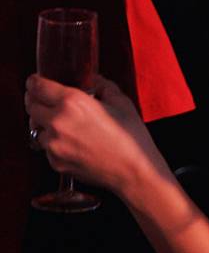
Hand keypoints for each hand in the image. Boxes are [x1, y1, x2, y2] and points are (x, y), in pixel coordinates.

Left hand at [25, 74, 165, 194]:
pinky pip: (46, 147)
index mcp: (73, 102)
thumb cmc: (131, 137)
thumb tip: (93, 80)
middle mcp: (57, 122)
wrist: (133, 171)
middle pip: (31, 106)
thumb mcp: (122, 103)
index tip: (35, 82)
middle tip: (47, 101)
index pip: (37, 86)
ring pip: (36, 128)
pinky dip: (54, 143)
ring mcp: (54, 144)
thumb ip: (103, 86)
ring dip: (45, 124)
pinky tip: (74, 144)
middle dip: (36, 101)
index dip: (34, 82)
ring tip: (64, 126)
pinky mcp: (55, 162)